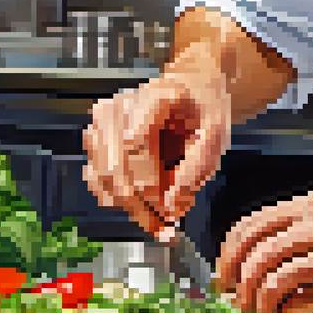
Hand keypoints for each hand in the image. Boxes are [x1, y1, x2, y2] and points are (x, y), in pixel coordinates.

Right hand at [82, 71, 231, 239]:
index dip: (152, 186)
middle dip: (142, 206)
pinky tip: (141, 206)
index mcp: (154, 98)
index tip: (170, 211)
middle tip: (166, 228)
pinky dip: (117, 200)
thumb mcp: (217, 134)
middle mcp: (120, 107)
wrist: (189, 84)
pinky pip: (96, 179)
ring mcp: (102, 121)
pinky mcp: (94, 136)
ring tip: (157, 221)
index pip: (137, 146)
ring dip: (130, 207)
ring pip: (103, 179)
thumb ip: (197, 167)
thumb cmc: (203, 108)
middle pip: (117, 170)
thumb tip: (170, 205)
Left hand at [216, 192, 312, 312]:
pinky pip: (299, 301)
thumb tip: (261, 253)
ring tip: (264, 311)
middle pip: (255, 255)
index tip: (225, 275)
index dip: (228, 255)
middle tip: (239, 300)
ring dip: (259, 302)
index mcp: (311, 209)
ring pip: (272, 279)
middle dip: (238, 283)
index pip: (250, 226)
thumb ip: (301, 227)